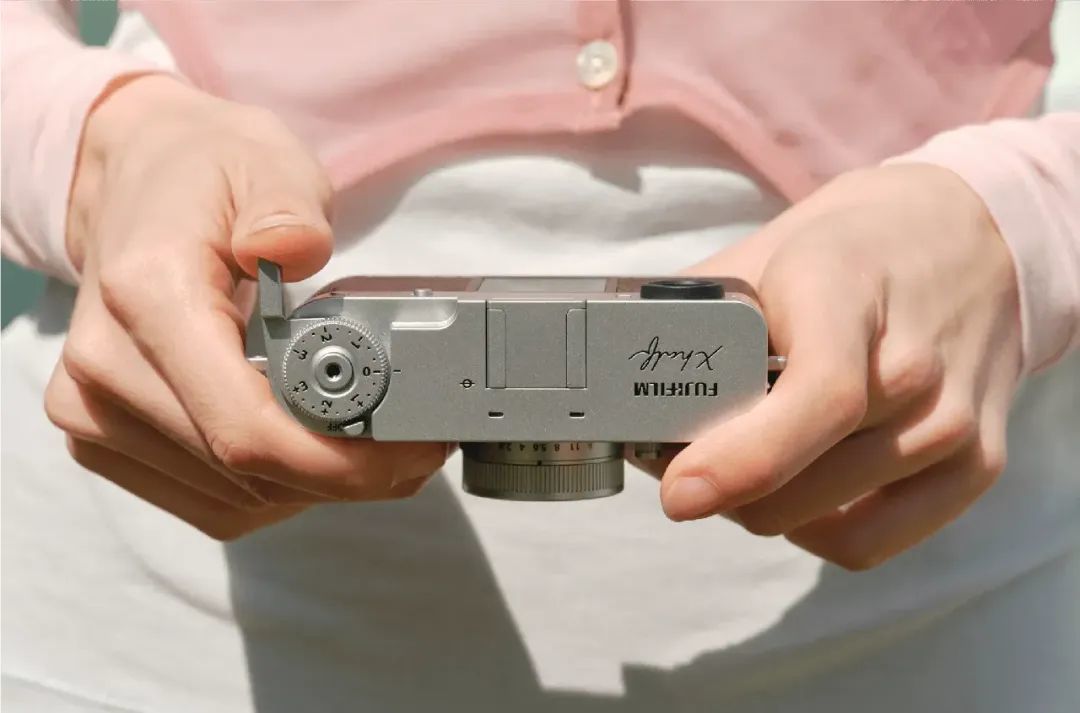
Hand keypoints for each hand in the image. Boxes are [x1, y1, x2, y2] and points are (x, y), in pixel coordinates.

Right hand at [45, 75, 446, 539]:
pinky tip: (313, 450)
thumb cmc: (204, 173)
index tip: (407, 452)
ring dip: (315, 486)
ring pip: (233, 499)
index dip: (336, 462)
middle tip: (416, 449)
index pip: (243, 427)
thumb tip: (296, 248)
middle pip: (245, 472)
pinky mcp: (102, 439)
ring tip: (374, 445)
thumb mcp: (262, 159)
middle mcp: (105, 367)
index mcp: (146, 297)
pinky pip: (208, 502)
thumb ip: (284, 205)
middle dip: (346, 475)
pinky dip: (275, 490)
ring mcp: (93, 411)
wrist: (129, 182)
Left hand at [653, 164, 1021, 568]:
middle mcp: (916, 368)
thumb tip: (614, 376)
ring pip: (819, 521)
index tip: (677, 491)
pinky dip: (812, 530)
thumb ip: (693, 312)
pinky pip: (869, 544)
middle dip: (716, 482)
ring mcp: (954, 424)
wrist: (972, 239)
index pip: (817, 398)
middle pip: (800, 481)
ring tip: (735, 463)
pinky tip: (793, 491)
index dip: (741, 460)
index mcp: (852, 296)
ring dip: (755, 506)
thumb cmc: (852, 250)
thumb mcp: (766, 252)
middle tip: (680, 457)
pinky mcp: (977, 466)